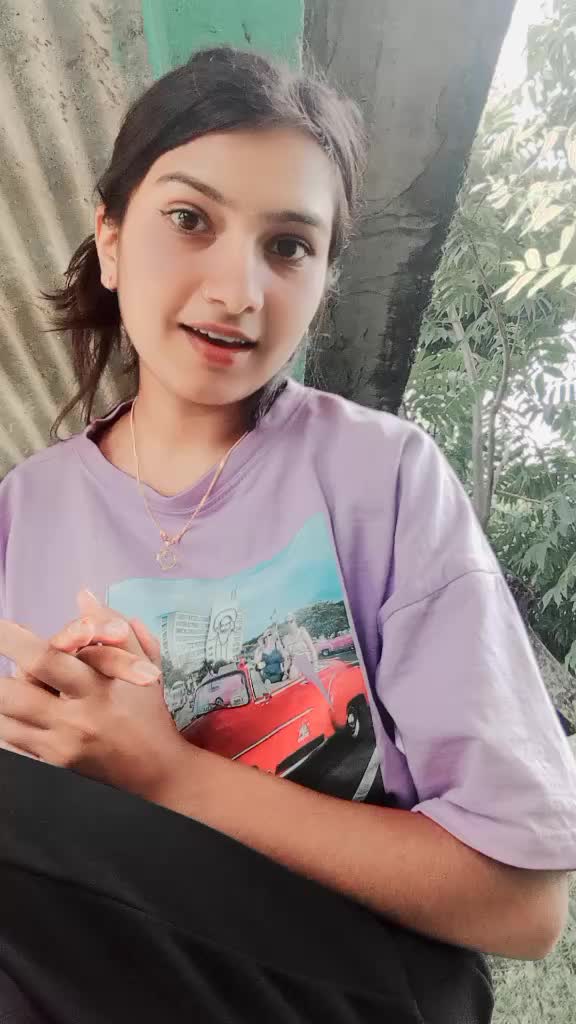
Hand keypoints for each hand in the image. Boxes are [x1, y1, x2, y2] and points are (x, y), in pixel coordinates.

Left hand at [0, 606, 188, 799]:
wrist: (156, 771)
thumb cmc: (149, 712)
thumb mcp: (142, 665)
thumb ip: (111, 627)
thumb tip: (82, 596)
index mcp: (97, 690)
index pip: (47, 658)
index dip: (14, 640)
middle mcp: (75, 720)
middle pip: (13, 694)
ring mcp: (59, 749)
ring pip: (5, 721)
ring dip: (3, 696)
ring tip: (12, 683)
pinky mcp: (52, 768)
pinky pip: (12, 747)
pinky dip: (6, 726)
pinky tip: (12, 713)